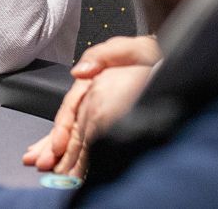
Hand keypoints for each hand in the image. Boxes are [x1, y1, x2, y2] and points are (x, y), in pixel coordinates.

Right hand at [22, 36, 160, 172]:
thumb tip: (79, 73)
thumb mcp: (130, 49)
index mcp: (93, 82)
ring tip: (45, 167)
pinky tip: (67, 166)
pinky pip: (92, 140)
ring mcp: (102, 112)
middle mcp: (94, 99)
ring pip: (76, 135)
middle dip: (51, 145)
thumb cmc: (154, 57)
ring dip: (59, 152)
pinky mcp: (114, 123)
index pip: (71, 108)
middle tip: (40, 163)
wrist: (176, 65)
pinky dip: (78, 156)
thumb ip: (102, 55)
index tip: (57, 146)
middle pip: (68, 125)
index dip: (62, 128)